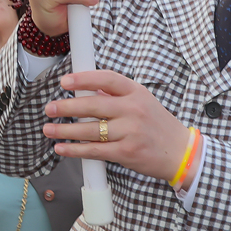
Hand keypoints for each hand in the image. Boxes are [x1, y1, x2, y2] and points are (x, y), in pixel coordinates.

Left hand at [45, 70, 191, 184]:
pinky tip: (62, 148)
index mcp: (137, 92)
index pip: (107, 79)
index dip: (84, 78)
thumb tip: (87, 92)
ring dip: (65, 130)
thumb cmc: (158, 126)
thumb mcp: (143, 102)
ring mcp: (130, 131)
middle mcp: (133, 109)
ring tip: (49, 129)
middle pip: (93, 105)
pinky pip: (95, 150)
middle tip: (50, 107)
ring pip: (90, 130)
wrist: (181, 153)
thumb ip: (117, 97)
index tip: (65, 81)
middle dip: (67, 107)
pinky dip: (75, 150)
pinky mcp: (126, 152)